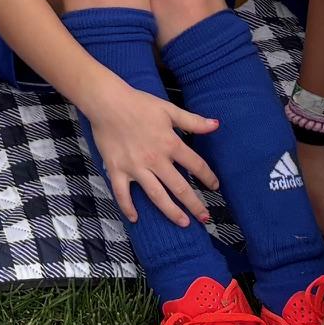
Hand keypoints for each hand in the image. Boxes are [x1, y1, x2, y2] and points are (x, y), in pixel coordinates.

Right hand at [81, 78, 219, 226]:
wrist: (107, 102)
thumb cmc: (138, 103)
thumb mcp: (169, 110)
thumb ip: (193, 121)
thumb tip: (216, 125)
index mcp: (170, 144)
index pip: (195, 165)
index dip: (208, 177)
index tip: (214, 186)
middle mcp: (155, 159)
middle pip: (179, 188)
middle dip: (194, 205)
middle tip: (205, 218)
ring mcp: (135, 167)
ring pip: (156, 195)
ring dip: (171, 212)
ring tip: (183, 223)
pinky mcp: (116, 170)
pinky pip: (122, 193)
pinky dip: (128, 207)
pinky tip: (135, 219)